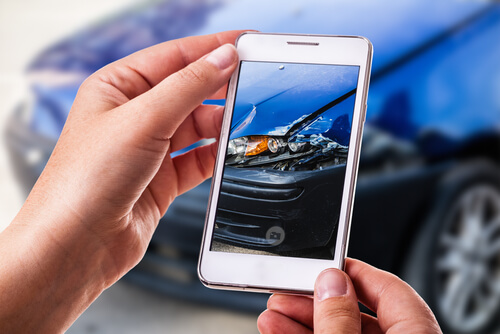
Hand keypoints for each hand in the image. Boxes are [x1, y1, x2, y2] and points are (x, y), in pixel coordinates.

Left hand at [0, 30, 241, 331]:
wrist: (77, 246)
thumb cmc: (85, 181)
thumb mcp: (141, 120)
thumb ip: (188, 87)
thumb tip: (223, 58)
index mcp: (116, 88)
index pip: (173, 57)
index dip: (210, 49)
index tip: (243, 44)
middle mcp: (133, 117)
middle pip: (188, 91)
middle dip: (219, 89)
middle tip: (252, 84)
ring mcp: (149, 149)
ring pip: (197, 126)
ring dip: (220, 124)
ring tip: (245, 122)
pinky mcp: (162, 179)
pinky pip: (199, 159)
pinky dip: (216, 154)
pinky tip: (231, 151)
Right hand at [257, 258, 441, 332]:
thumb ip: (340, 321)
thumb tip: (330, 284)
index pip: (389, 288)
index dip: (351, 270)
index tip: (323, 264)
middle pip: (358, 311)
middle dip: (314, 300)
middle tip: (285, 292)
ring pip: (341, 332)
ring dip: (303, 322)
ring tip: (273, 315)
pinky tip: (279, 331)